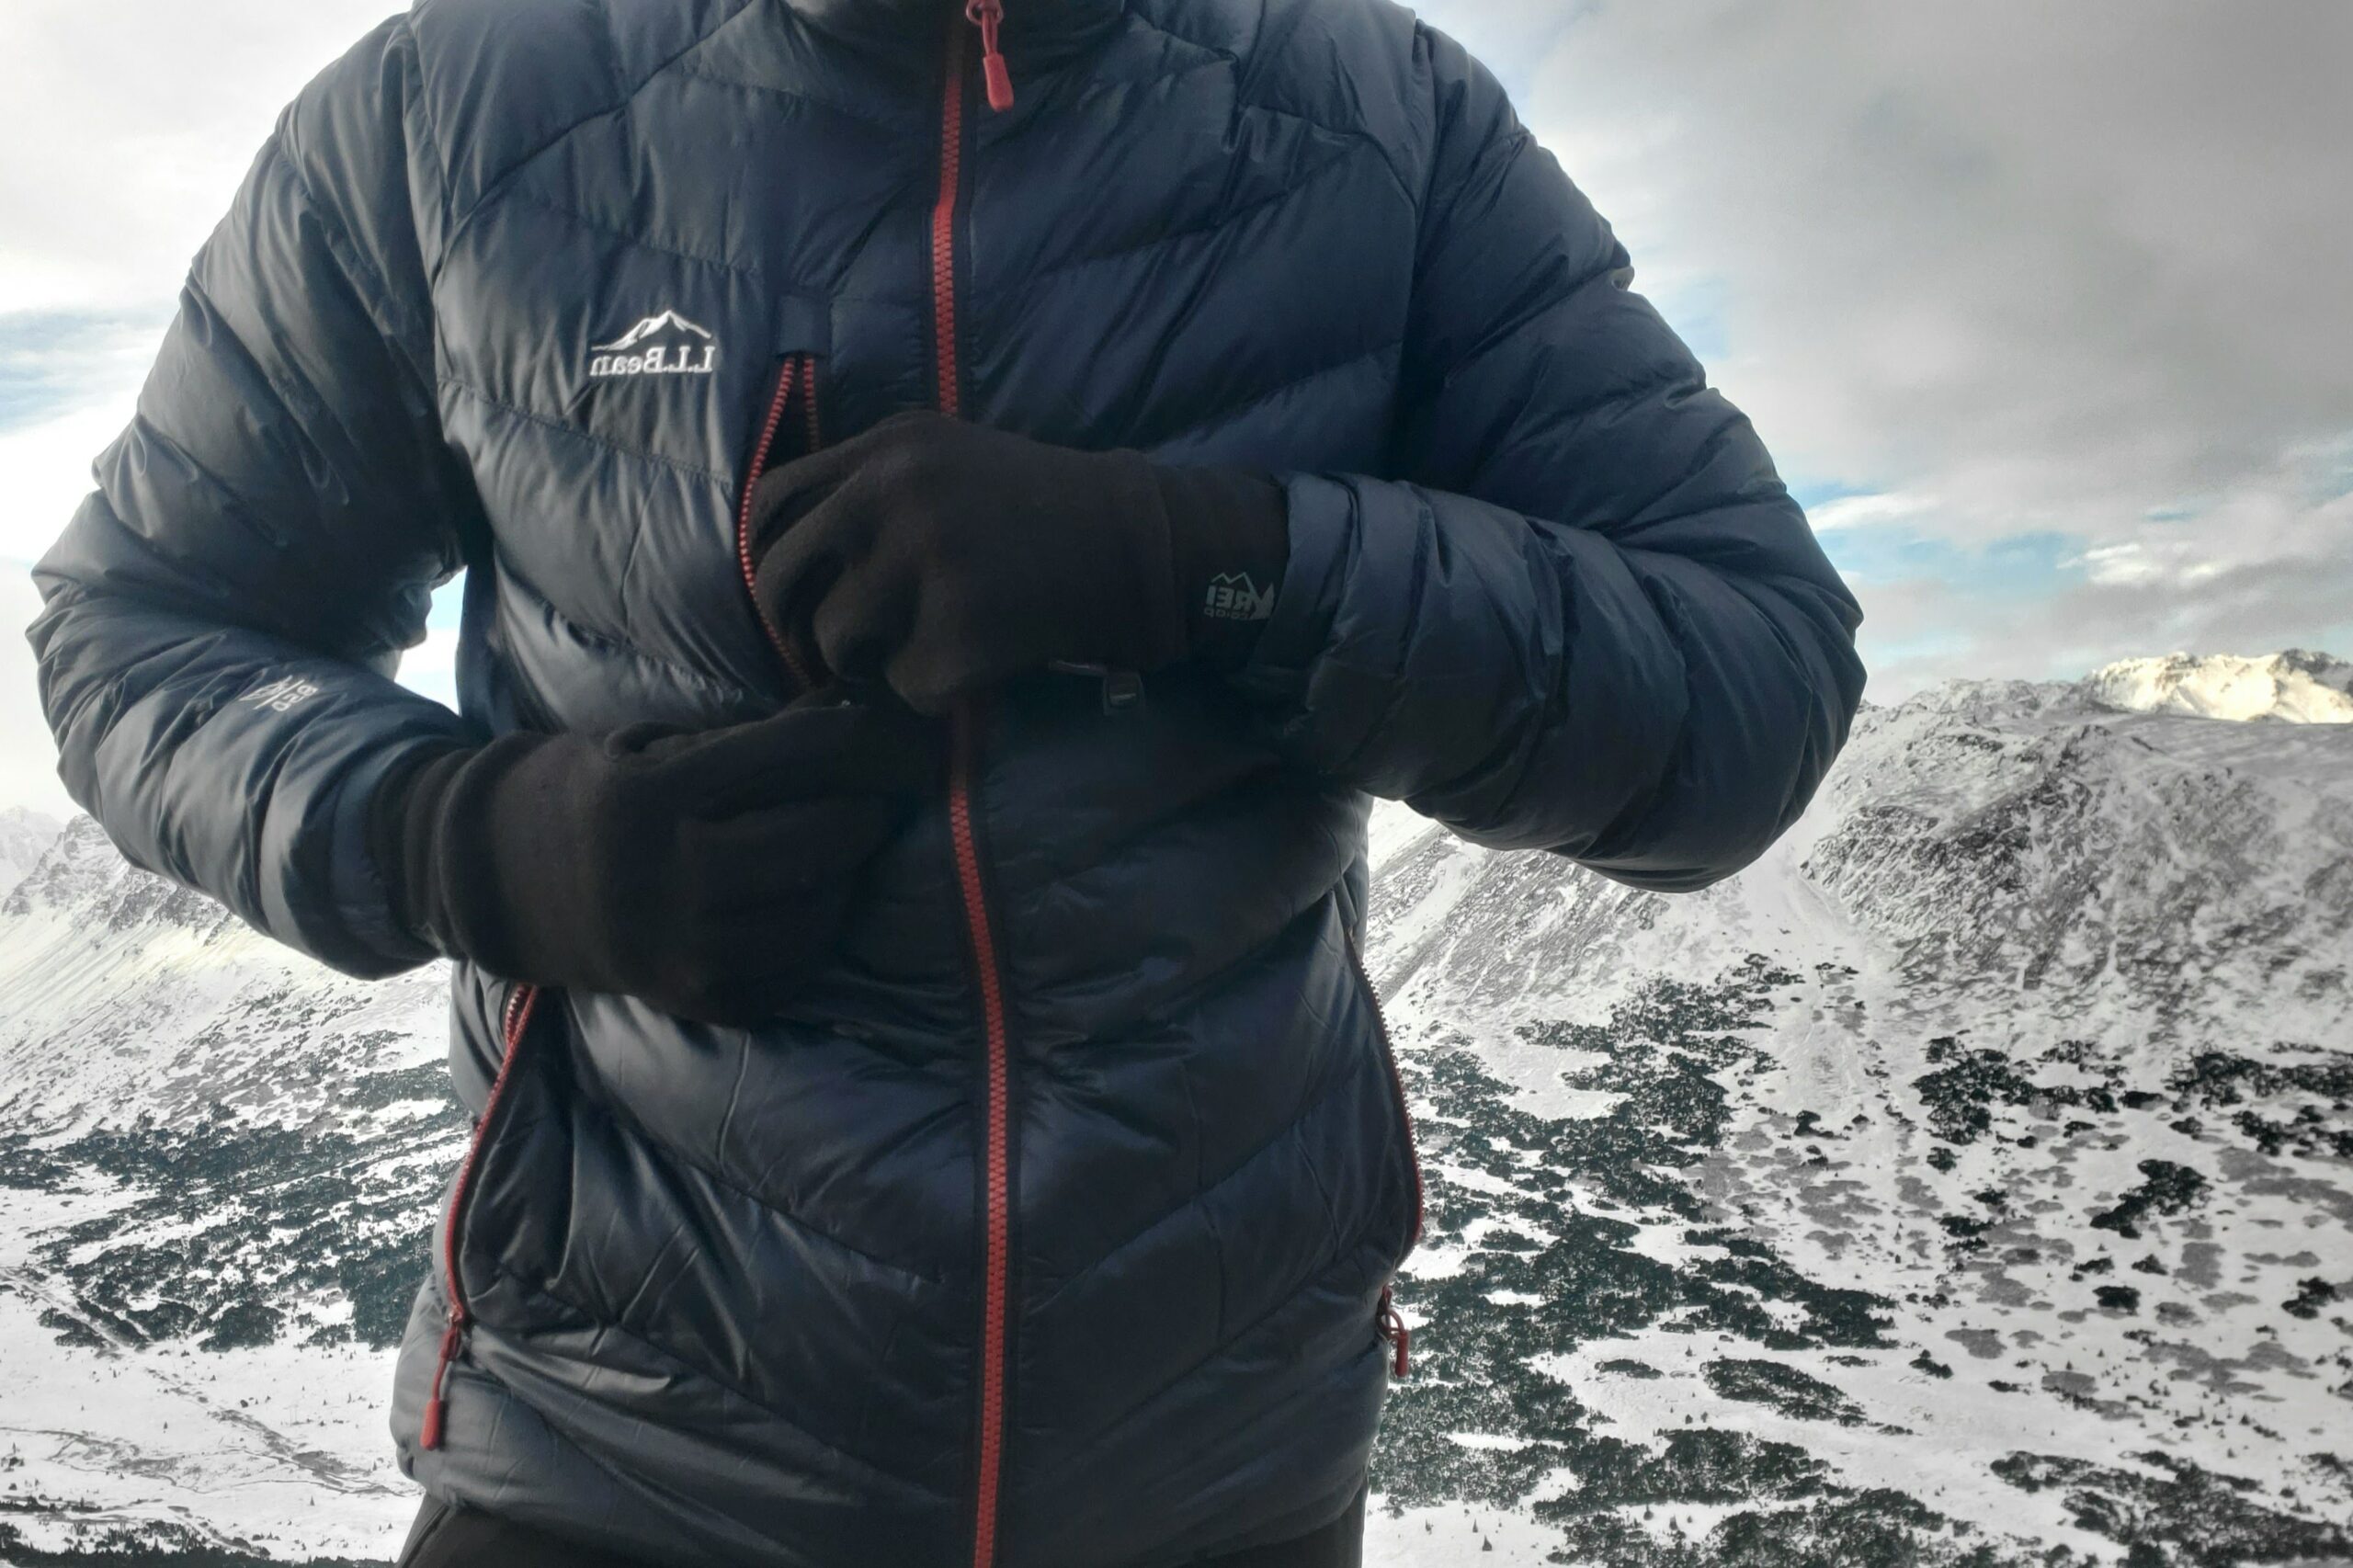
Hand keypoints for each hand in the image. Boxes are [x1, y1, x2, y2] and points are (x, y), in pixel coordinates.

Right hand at [371, 696, 939, 1024]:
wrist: (501, 883)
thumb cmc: (595, 792)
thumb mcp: (653, 745)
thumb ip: (750, 741)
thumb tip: (863, 716)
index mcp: (657, 797)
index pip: (805, 755)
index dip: (877, 740)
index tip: (916, 738)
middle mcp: (672, 879)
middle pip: (828, 838)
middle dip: (870, 809)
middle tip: (884, 793)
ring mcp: (687, 951)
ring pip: (825, 908)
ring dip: (847, 872)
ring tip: (835, 844)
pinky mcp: (703, 1001)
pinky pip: (800, 964)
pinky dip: (816, 928)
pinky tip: (799, 898)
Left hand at [746, 410, 1287, 712]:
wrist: (1136, 547)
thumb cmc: (1035, 507)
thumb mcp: (944, 456)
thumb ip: (865, 482)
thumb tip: (785, 550)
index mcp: (888, 450)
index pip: (770, 506)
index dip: (768, 560)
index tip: (790, 593)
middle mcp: (895, 499)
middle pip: (783, 582)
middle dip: (798, 628)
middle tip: (832, 650)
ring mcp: (927, 568)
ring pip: (835, 645)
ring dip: (865, 664)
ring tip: (915, 650)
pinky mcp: (960, 636)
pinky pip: (901, 687)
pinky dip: (928, 691)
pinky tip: (972, 663)